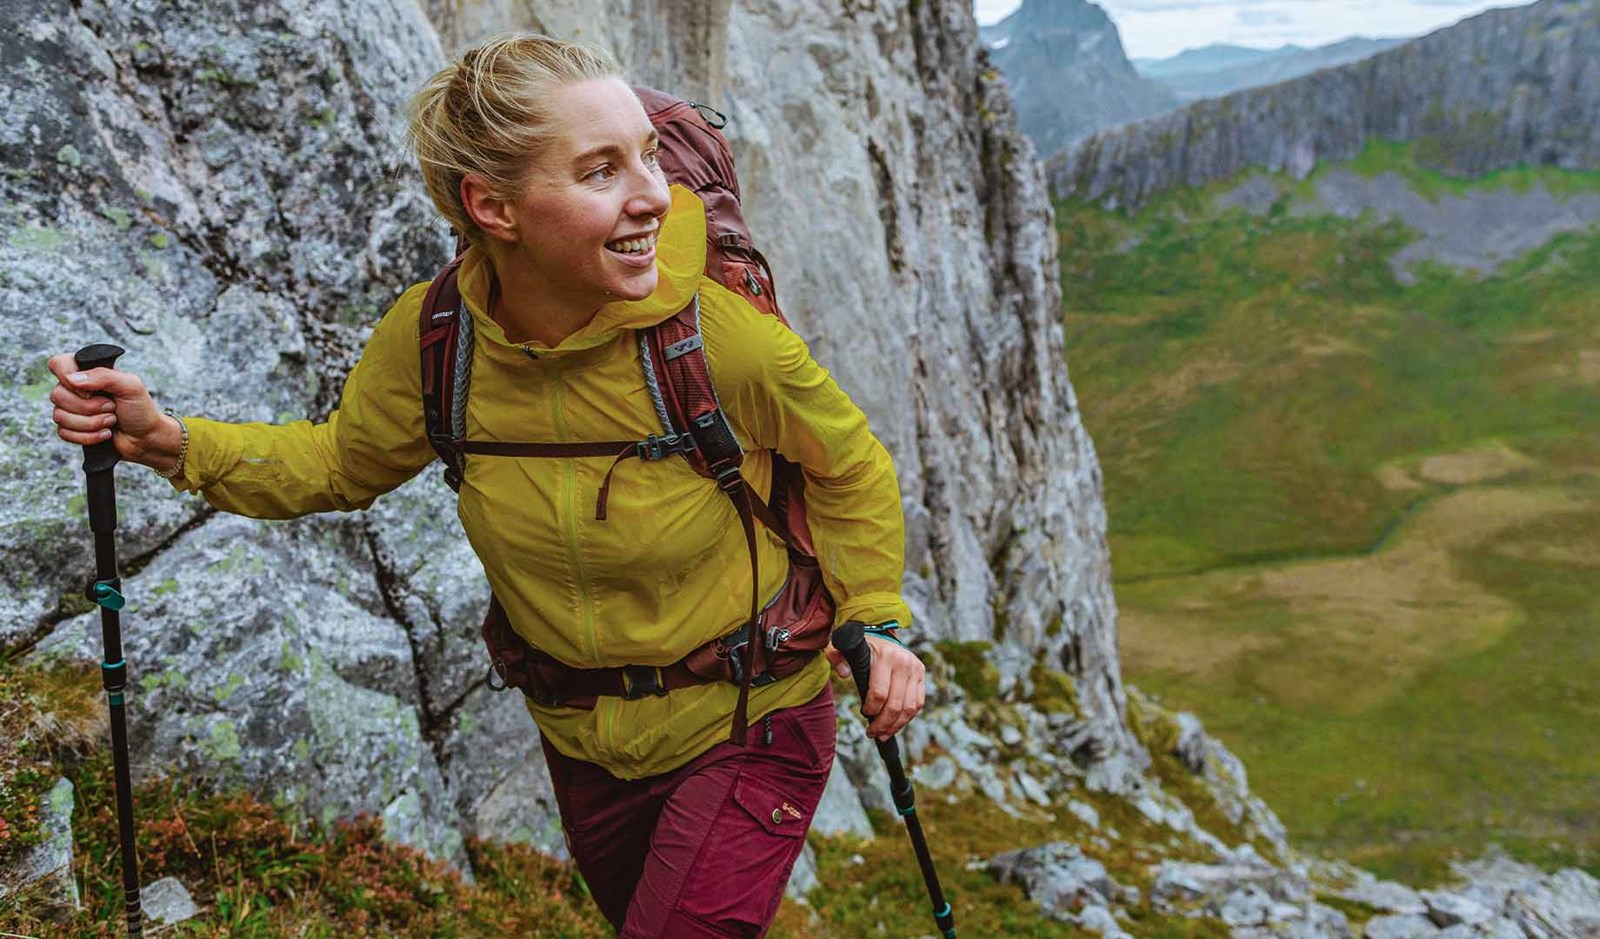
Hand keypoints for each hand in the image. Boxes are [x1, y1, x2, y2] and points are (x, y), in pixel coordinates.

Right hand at [46, 354, 182, 470]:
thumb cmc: (140, 409)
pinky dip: (88, 437)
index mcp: (88, 372)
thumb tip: (72, 378)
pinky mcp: (71, 429)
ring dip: (92, 423)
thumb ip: (104, 375)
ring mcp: (71, 409)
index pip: (58, 363)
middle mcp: (75, 389)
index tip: (91, 391)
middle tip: (112, 407)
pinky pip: (64, 433)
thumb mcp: (131, 386)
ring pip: (59, 416)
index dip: (68, 378)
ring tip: (111, 420)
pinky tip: (104, 434)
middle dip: (90, 407)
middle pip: (57, 395)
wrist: (146, 438)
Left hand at [826, 633, 925, 741]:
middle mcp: (904, 663)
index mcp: (885, 656)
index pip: (879, 692)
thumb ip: (837, 657)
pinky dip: (907, 718)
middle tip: (872, 733)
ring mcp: (915, 669)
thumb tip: (844, 674)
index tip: (864, 714)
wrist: (883, 636)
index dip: (871, 709)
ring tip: (883, 734)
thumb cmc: (861, 646)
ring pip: (909, 708)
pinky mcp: (921, 675)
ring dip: (896, 726)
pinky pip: (918, 703)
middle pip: (895, 704)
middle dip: (882, 724)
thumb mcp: (843, 646)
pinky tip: (895, 725)